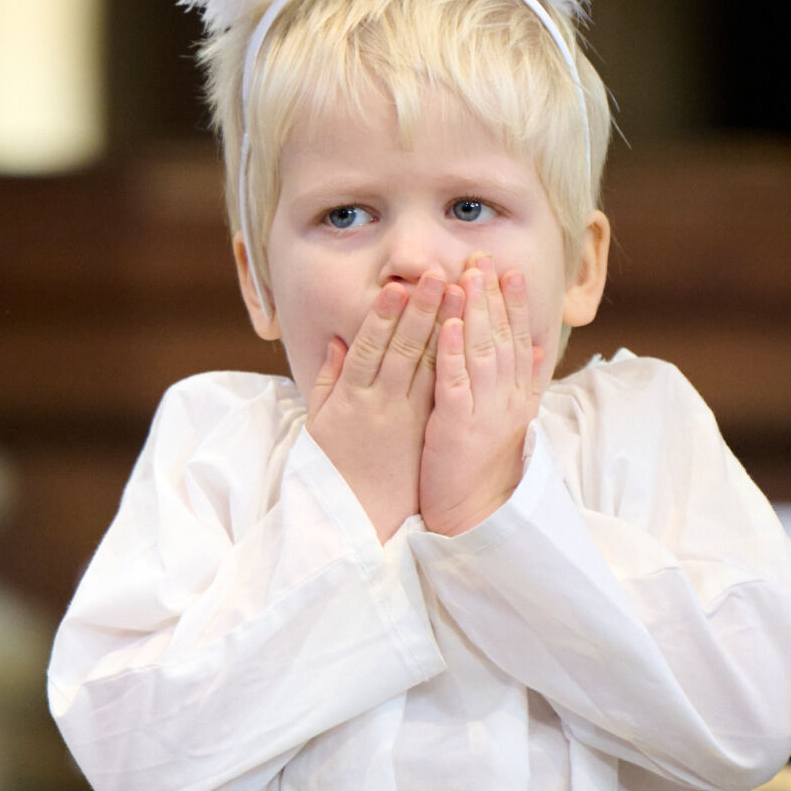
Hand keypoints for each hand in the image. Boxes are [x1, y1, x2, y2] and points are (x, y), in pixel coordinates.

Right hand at [305, 271, 444, 540]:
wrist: (364, 516)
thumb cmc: (336, 466)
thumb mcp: (319, 423)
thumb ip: (328, 380)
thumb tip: (339, 341)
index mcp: (351, 399)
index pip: (369, 348)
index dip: (384, 316)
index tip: (397, 287)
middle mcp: (383, 404)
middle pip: (406, 349)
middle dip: (423, 310)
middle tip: (438, 274)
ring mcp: (410, 417)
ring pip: (431, 365)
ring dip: (447, 326)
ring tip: (460, 293)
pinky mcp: (429, 430)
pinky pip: (447, 389)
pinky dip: (460, 361)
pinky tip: (471, 335)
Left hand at [419, 257, 545, 535]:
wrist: (473, 513)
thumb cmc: (481, 463)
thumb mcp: (507, 417)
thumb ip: (521, 381)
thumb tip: (535, 347)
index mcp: (519, 396)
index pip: (520, 340)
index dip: (516, 304)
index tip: (510, 271)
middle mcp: (507, 399)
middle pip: (503, 338)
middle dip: (493, 295)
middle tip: (483, 258)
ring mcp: (485, 411)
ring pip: (482, 352)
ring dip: (475, 312)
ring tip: (467, 278)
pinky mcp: (457, 425)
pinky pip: (456, 382)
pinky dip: (453, 351)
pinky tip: (449, 324)